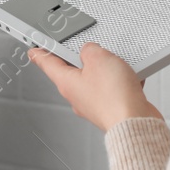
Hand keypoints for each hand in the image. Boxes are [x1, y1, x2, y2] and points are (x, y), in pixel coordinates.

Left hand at [28, 42, 162, 132]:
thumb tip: (91, 51)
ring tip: (117, 65)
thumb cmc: (114, 97)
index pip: (47, 64)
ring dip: (106, 69)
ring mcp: (93, 104)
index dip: (40, 54)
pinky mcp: (110, 108)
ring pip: (96, 79)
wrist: (135, 121)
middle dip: (82, 58)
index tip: (34, 51)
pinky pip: (113, 88)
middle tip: (84, 48)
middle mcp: (77, 95)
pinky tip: (130, 78)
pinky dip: (121, 81)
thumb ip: (89, 49)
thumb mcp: (98, 58)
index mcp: (67, 83)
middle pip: (73, 71)